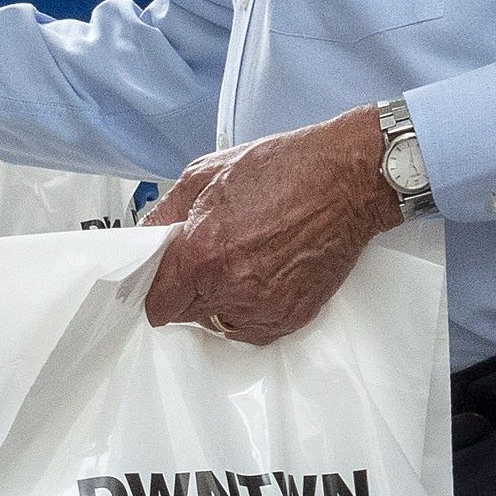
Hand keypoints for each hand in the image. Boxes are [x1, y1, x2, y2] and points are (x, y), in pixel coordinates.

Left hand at [140, 107, 403, 343]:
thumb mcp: (207, 173)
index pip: (156, 302)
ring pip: (218, 322)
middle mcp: (230, 287)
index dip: (158, 286)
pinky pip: (251, 328)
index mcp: (202, 252)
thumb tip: (148, 238)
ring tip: (243, 261)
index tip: (165, 277)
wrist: (347, 179)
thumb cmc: (286, 168)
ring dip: (221, 300)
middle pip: (185, 314)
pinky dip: (250, 308)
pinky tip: (264, 272)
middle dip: (189, 289)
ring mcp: (263, 307)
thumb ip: (167, 213)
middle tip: (210, 256)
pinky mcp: (290, 317)